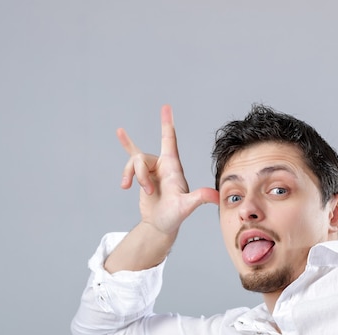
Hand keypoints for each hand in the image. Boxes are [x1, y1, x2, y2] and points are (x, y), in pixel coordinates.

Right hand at [117, 105, 218, 235]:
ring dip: (133, 177)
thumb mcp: (186, 207)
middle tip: (149, 192)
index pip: (170, 141)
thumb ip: (200, 198)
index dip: (167, 124)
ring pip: (134, 163)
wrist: (161, 225)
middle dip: (140, 175)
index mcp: (173, 167)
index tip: (165, 107)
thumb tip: (217, 197)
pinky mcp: (142, 175)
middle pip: (142, 158)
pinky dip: (127, 144)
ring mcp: (152, 169)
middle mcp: (163, 165)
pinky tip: (120, 132)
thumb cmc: (175, 216)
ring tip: (138, 191)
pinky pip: (132, 156)